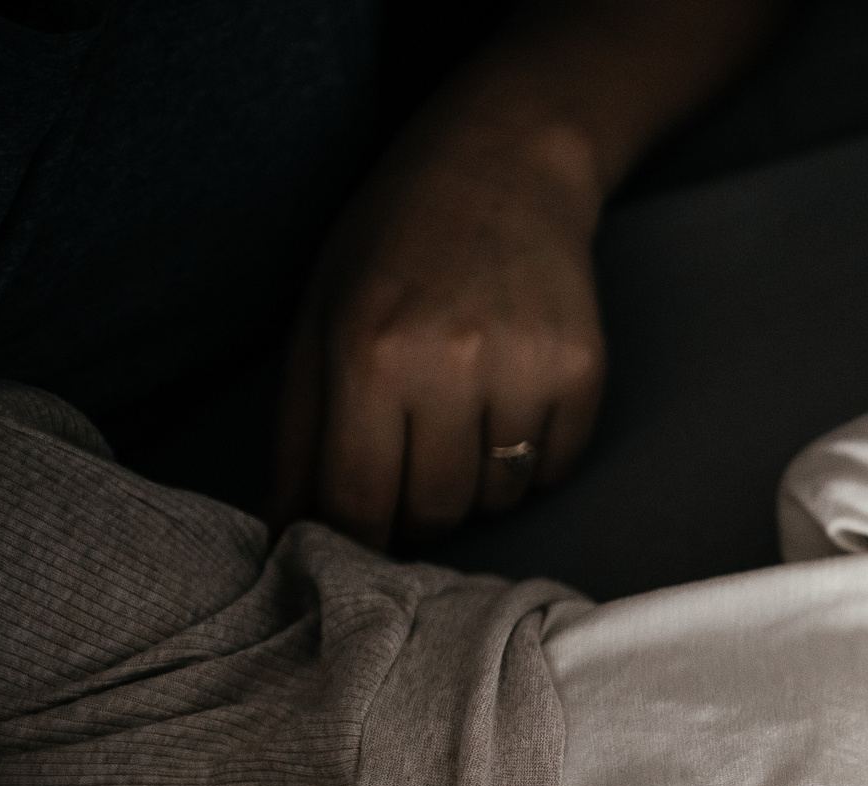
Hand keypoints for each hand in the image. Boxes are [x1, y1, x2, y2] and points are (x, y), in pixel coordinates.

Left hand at [271, 113, 606, 548]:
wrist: (504, 166)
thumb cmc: (393, 243)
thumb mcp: (318, 319)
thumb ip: (298, 431)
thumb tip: (285, 528)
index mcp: (369, 353)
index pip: (359, 500)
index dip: (354, 536)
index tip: (355, 535)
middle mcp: (451, 364)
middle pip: (436, 510)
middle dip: (416, 510)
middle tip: (410, 470)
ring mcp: (526, 369)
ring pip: (499, 498)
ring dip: (475, 485)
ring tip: (461, 425)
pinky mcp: (582, 372)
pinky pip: (553, 469)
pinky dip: (528, 462)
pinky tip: (508, 409)